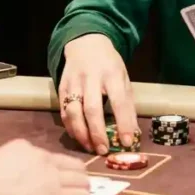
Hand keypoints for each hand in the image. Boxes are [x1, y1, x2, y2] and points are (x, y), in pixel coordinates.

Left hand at [0, 139, 89, 194]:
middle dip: (80, 190)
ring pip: (67, 160)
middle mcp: (52, 171)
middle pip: (82, 176)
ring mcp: (38, 154)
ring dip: (67, 174)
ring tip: (54, 184)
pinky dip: (43, 163)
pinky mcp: (22, 145)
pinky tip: (27, 172)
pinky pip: (42, 152)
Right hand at [60, 33, 137, 154]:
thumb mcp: (123, 78)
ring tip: (90, 148)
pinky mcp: (61, 87)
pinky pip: (64, 111)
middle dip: (97, 132)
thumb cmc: (109, 65)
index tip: (127, 142)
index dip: (123, 123)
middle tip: (103, 150)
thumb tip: (132, 134)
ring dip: (81, 133)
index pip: (119, 101)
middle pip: (92, 108)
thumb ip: (127, 104)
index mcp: (112, 74)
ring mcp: (74, 82)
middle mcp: (91, 77)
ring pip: (74, 111)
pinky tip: (78, 137)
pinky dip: (70, 128)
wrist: (86, 44)